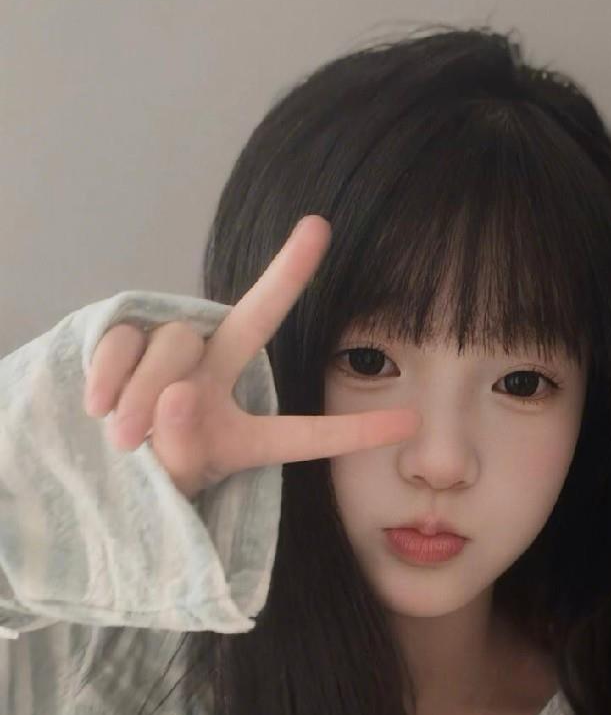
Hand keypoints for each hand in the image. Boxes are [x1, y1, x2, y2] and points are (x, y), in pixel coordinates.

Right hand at [83, 215, 420, 500]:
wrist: (93, 468)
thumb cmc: (148, 480)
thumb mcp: (171, 484)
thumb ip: (181, 451)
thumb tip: (180, 392)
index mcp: (245, 432)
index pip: (304, 435)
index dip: (353, 432)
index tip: (412, 423)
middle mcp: (218, 379)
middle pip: (257, 318)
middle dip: (289, 273)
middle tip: (318, 229)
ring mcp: (176, 356)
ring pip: (176, 343)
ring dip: (148, 389)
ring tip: (125, 438)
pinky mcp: (128, 337)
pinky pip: (126, 338)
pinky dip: (112, 369)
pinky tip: (97, 403)